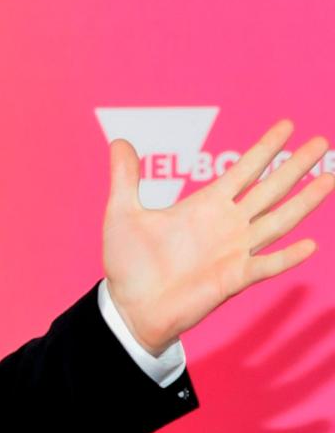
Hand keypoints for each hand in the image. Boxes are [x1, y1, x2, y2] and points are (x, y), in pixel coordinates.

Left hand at [103, 119, 332, 353]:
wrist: (129, 307)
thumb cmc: (128, 263)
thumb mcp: (122, 214)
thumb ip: (125, 179)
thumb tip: (119, 142)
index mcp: (204, 206)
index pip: (243, 171)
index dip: (265, 148)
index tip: (288, 125)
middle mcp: (226, 225)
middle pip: (269, 189)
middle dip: (295, 166)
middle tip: (322, 141)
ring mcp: (234, 251)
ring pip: (278, 222)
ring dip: (305, 202)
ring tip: (330, 179)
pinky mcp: (233, 278)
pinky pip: (265, 266)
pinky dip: (287, 257)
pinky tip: (310, 245)